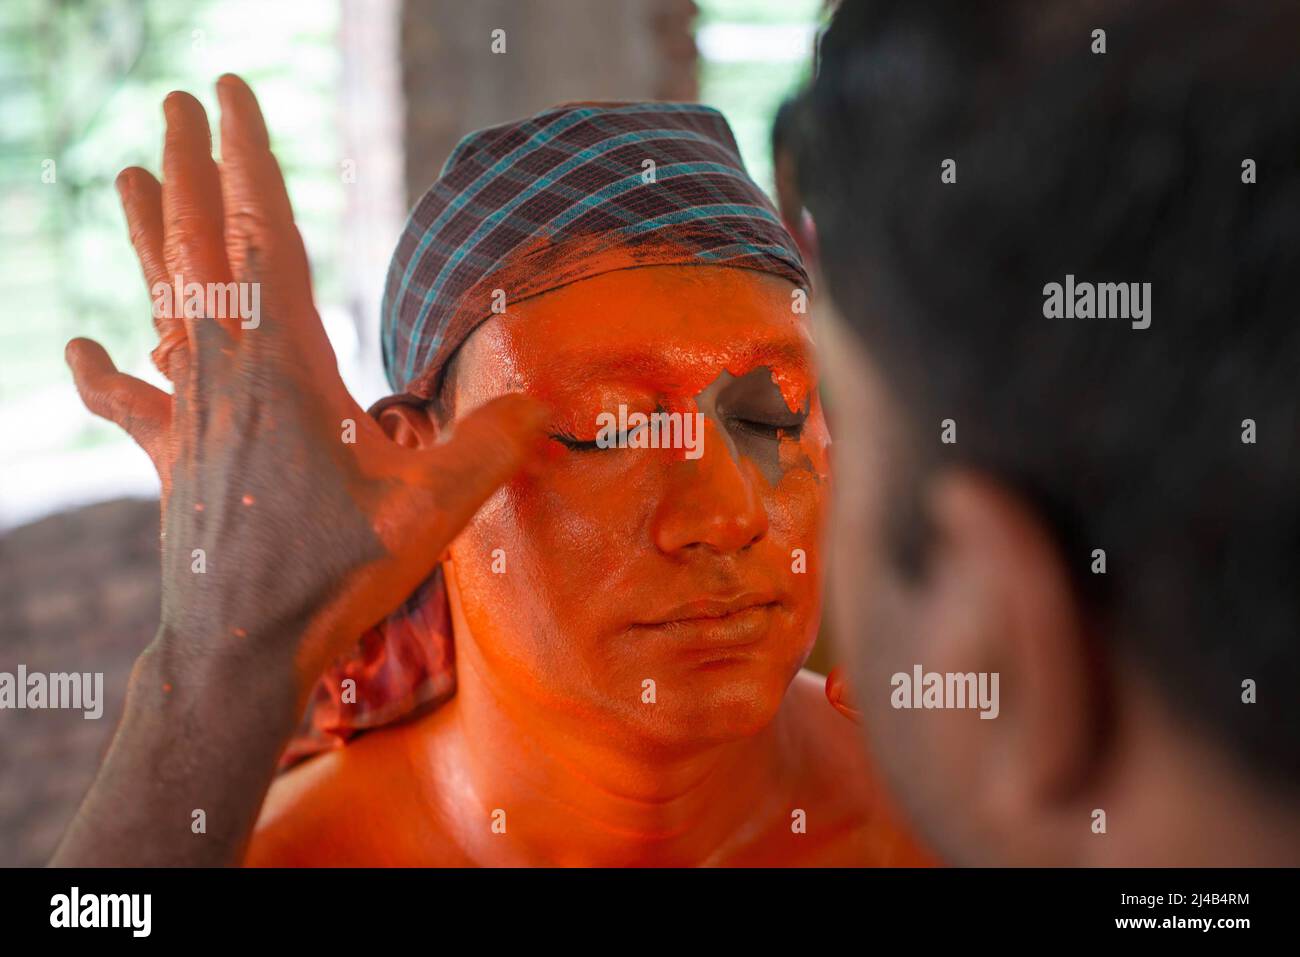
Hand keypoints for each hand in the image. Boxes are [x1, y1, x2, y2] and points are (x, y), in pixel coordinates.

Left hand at [65, 75, 547, 707]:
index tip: (232, 96)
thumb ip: (490, 444)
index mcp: (284, 366)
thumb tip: (547, 399)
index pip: (262, 238)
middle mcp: (225, 373)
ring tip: (126, 174)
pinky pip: (132, 402)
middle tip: (181, 102)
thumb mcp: (432, 508)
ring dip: (146, 234)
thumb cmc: (333, 574)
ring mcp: (190, 414)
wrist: (239, 644)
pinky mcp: (174, 457)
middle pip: (199, 248)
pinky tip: (82, 348)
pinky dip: (104, 372)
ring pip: (162, 301)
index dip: (250, 161)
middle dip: (191, 169)